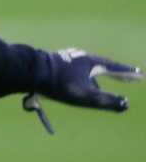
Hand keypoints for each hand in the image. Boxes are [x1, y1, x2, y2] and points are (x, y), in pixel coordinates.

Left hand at [23, 48, 141, 133]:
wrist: (28, 71)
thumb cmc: (58, 84)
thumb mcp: (85, 96)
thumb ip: (105, 101)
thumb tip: (125, 105)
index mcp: (90, 61)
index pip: (114, 67)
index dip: (127, 73)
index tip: (141, 75)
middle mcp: (79, 55)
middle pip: (103, 64)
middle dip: (116, 71)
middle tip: (128, 75)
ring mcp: (66, 56)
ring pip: (88, 66)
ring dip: (99, 72)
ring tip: (105, 77)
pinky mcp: (55, 60)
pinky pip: (75, 67)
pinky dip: (84, 73)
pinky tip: (78, 76)